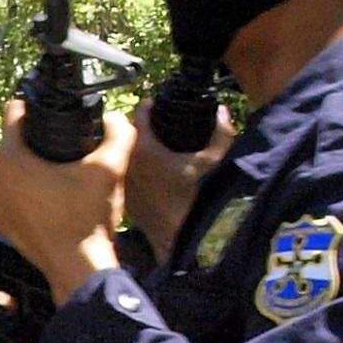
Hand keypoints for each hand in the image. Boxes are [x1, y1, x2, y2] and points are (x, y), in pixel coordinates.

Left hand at [0, 101, 133, 303]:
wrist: (77, 267)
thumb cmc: (88, 218)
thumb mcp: (109, 169)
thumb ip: (118, 135)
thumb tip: (117, 118)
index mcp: (11, 158)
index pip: (13, 113)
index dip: (33, 108)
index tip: (52, 116)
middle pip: (13, 143)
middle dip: (35, 141)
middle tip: (64, 149)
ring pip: (11, 170)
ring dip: (30, 168)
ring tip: (59, 174)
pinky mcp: (0, 221)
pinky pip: (11, 194)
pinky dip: (26, 192)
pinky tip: (50, 198)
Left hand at [126, 98, 235, 260]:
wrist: (179, 238)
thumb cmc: (195, 200)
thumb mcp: (213, 162)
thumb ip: (221, 133)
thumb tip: (221, 111)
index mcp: (143, 148)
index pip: (138, 111)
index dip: (150, 104)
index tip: (158, 104)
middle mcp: (125, 161)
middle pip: (127, 131)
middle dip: (141, 125)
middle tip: (158, 124)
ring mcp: (121, 179)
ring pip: (122, 152)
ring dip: (134, 146)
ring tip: (154, 145)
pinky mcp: (121, 195)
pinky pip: (124, 172)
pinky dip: (134, 167)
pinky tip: (151, 171)